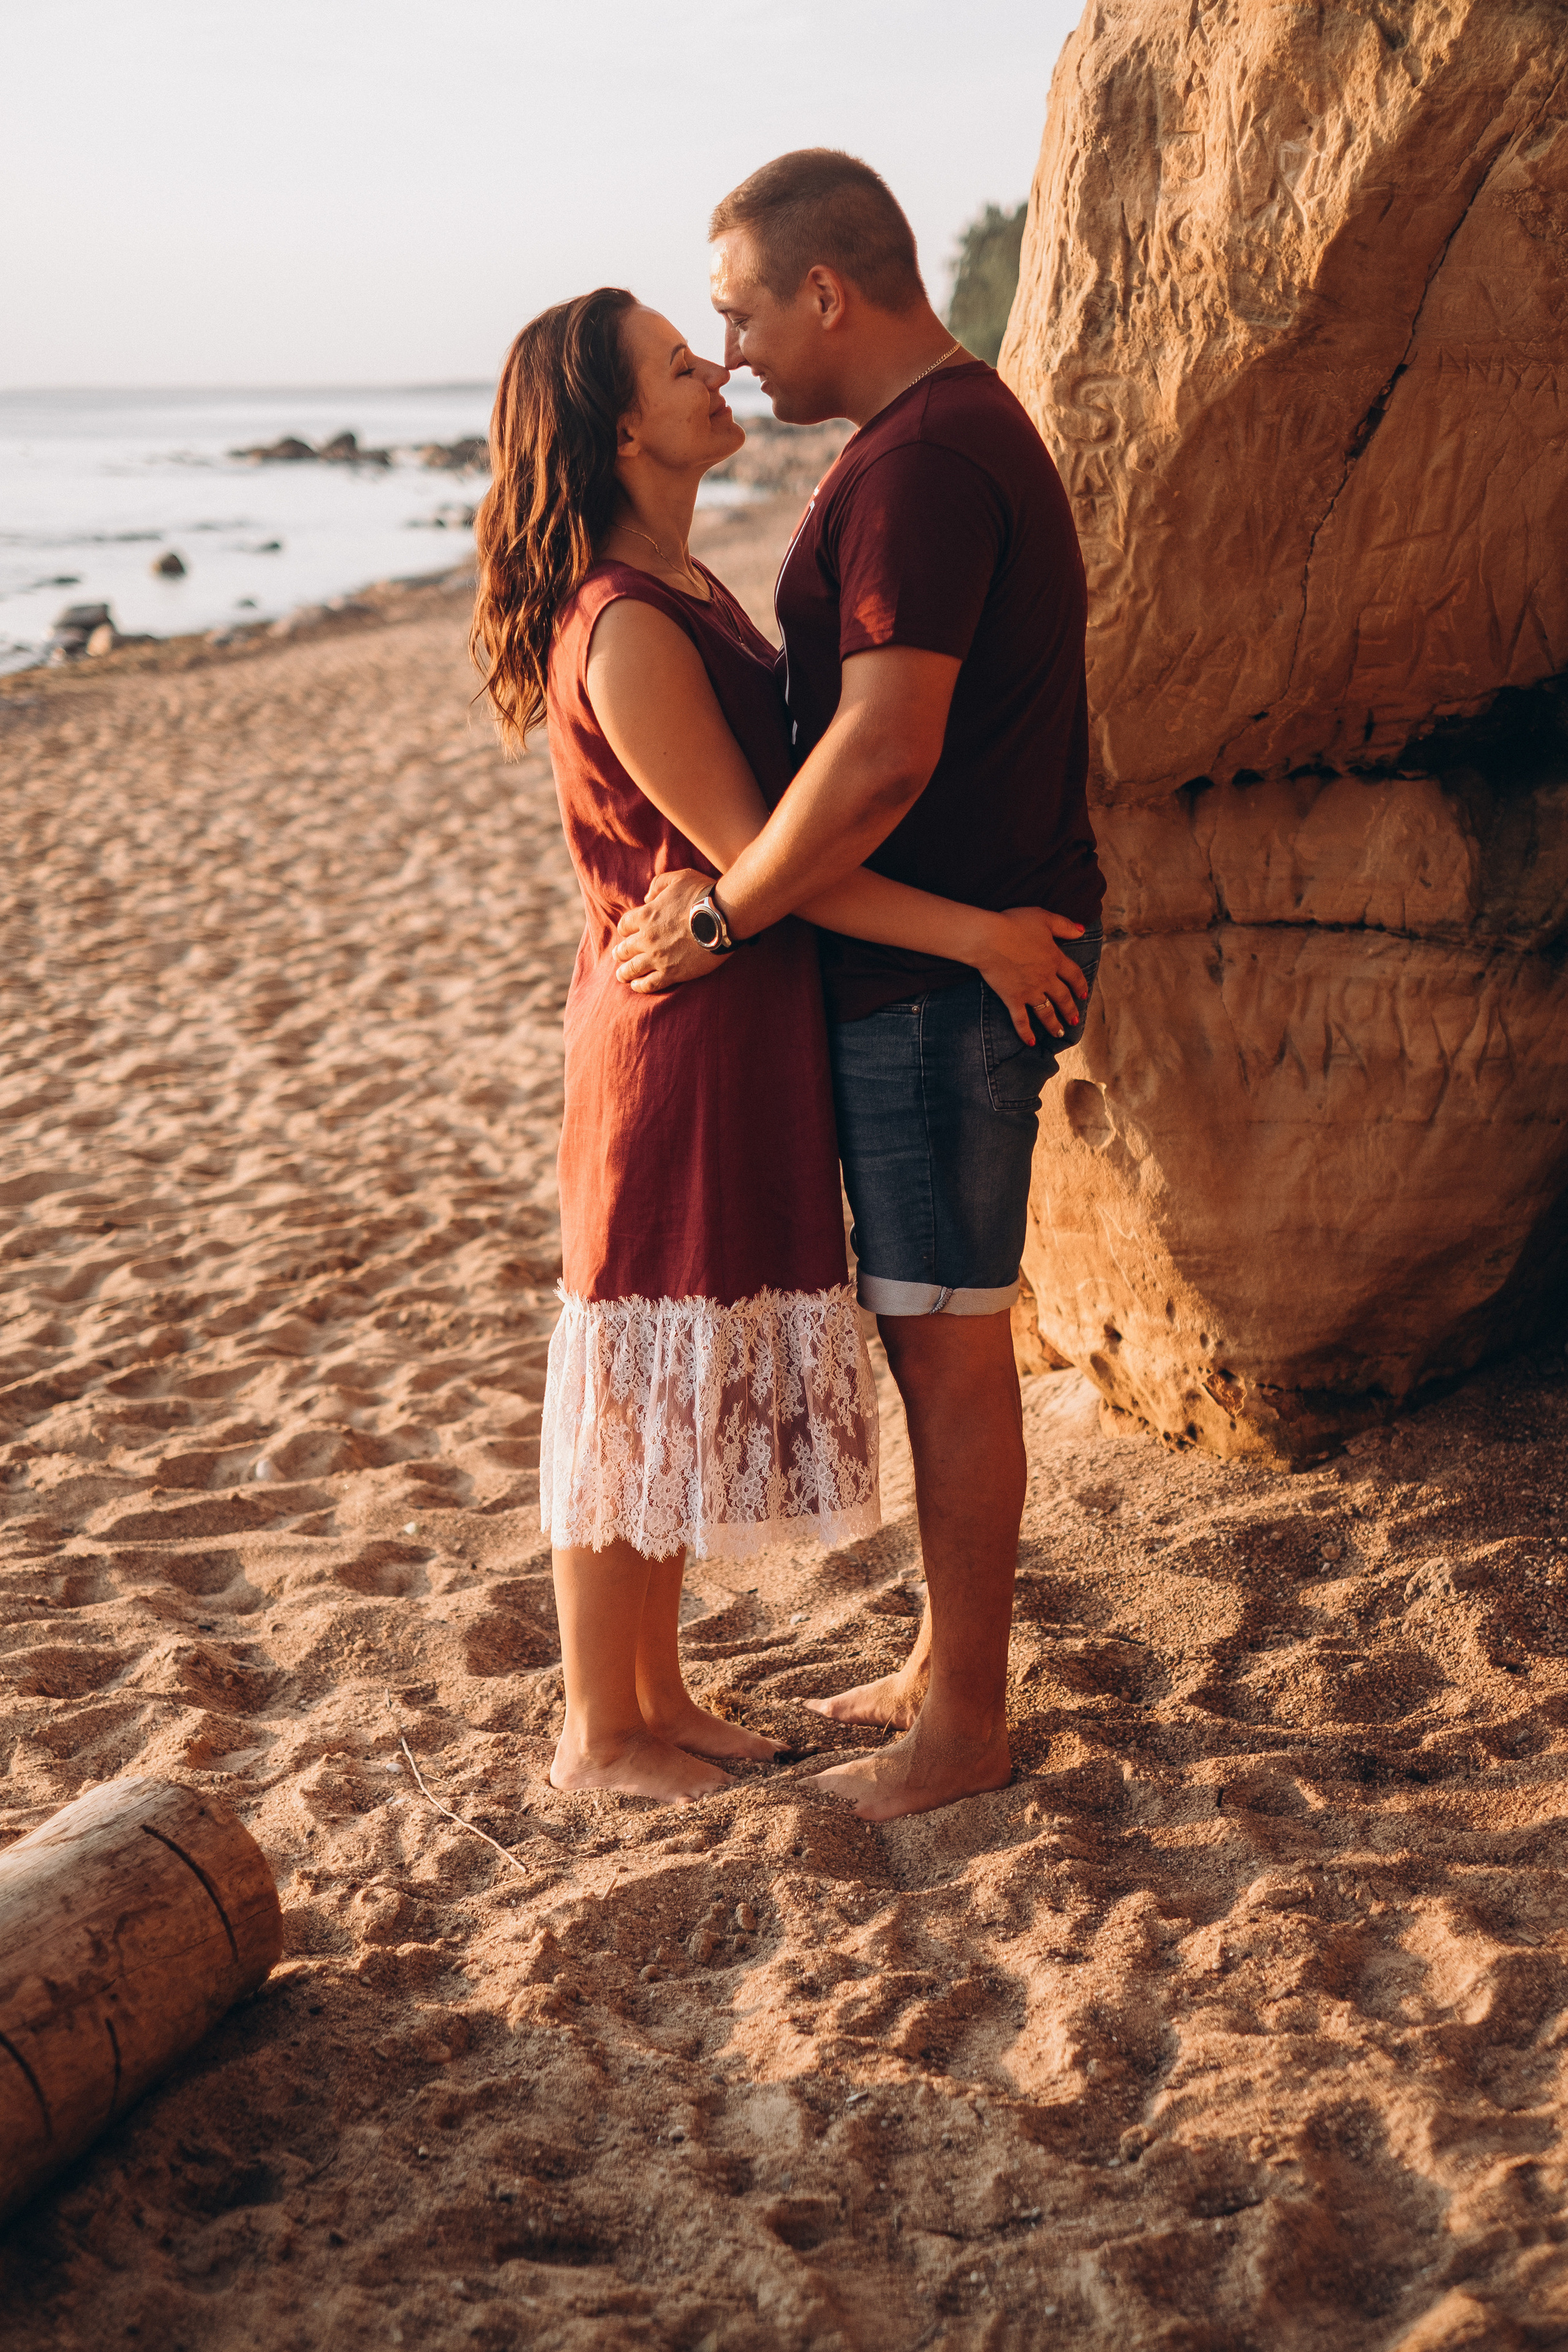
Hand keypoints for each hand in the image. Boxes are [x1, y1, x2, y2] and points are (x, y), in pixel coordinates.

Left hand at [612, 869, 721, 992]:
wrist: (722, 918)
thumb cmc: (703, 895)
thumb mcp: (679, 878)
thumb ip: (658, 884)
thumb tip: (646, 897)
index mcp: (646, 915)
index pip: (624, 925)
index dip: (625, 929)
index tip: (628, 933)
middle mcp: (647, 938)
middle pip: (624, 949)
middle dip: (620, 953)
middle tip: (619, 955)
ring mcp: (658, 957)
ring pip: (632, 969)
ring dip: (624, 973)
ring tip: (622, 976)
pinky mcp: (671, 973)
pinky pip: (649, 984)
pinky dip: (640, 986)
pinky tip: (636, 986)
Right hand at [977, 907, 1089, 1045]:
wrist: (989, 938)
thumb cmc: (1014, 924)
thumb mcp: (1044, 918)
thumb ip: (1064, 925)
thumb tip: (1081, 931)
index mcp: (1055, 959)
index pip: (1074, 975)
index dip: (1080, 985)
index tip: (1084, 994)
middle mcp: (1046, 978)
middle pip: (1063, 998)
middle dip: (1070, 1010)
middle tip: (1075, 1020)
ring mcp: (1030, 991)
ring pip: (1046, 1012)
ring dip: (1054, 1024)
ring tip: (1060, 1034)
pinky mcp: (1013, 998)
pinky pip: (1020, 1020)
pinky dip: (1025, 1032)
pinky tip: (1030, 1043)